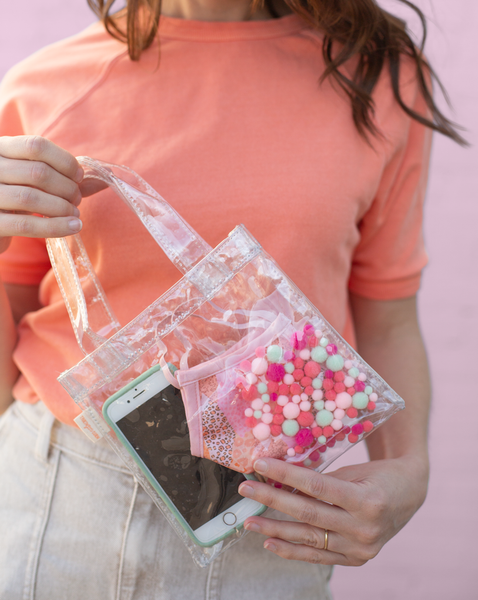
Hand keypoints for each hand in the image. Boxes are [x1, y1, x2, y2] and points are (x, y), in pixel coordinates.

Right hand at [0, 135, 83, 253]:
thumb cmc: (16, 198)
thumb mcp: (35, 181)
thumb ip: (67, 177)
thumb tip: (107, 174)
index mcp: (1, 149)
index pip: (36, 145)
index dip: (64, 161)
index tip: (79, 177)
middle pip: (37, 172)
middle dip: (67, 188)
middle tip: (77, 200)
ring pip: (30, 198)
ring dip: (62, 208)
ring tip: (75, 215)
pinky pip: (24, 225)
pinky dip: (54, 226)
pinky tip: (72, 227)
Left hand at [239, 455, 427, 565]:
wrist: (410, 494)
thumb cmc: (378, 475)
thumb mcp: (353, 471)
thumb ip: (321, 479)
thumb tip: (279, 478)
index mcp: (367, 500)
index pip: (316, 486)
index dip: (285, 475)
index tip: (260, 465)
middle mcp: (364, 528)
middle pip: (308, 513)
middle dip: (272, 500)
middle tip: (246, 489)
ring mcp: (361, 548)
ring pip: (309, 538)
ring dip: (275, 530)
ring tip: (249, 522)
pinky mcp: (357, 559)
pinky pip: (318, 555)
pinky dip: (293, 550)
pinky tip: (270, 543)